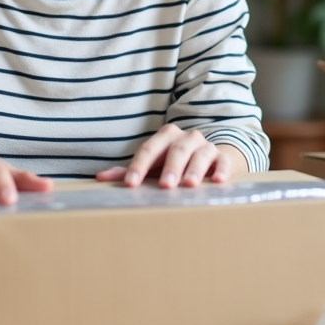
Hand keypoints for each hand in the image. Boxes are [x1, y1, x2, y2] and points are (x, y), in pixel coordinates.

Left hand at [95, 124, 245, 188]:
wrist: (208, 159)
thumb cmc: (173, 164)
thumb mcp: (152, 167)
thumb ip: (129, 171)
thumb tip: (100, 179)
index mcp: (165, 138)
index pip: (149, 150)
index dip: (139, 166)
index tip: (130, 184)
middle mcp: (186, 138)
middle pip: (176, 150)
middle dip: (170, 168)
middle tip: (165, 186)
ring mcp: (206, 147)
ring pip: (200, 155)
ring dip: (194, 170)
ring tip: (189, 185)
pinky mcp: (223, 158)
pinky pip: (224, 162)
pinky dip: (222, 170)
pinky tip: (218, 181)